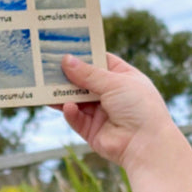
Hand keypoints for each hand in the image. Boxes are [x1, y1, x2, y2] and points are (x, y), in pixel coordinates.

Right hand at [56, 53, 176, 169]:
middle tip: (46, 65)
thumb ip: (88, 73)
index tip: (63, 46)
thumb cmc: (139, 107)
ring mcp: (102, 113)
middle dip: (68, 74)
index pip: (101, 61)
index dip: (84, 54)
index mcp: (124, 78)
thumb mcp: (115, 82)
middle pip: (85, 81)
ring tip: (44, 85)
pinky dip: (71, 113)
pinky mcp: (93, 131)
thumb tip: (66, 60)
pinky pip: (77, 119)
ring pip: (77, 100)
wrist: (147, 144)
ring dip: (63, 94)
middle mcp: (113, 95)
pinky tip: (67, 107)